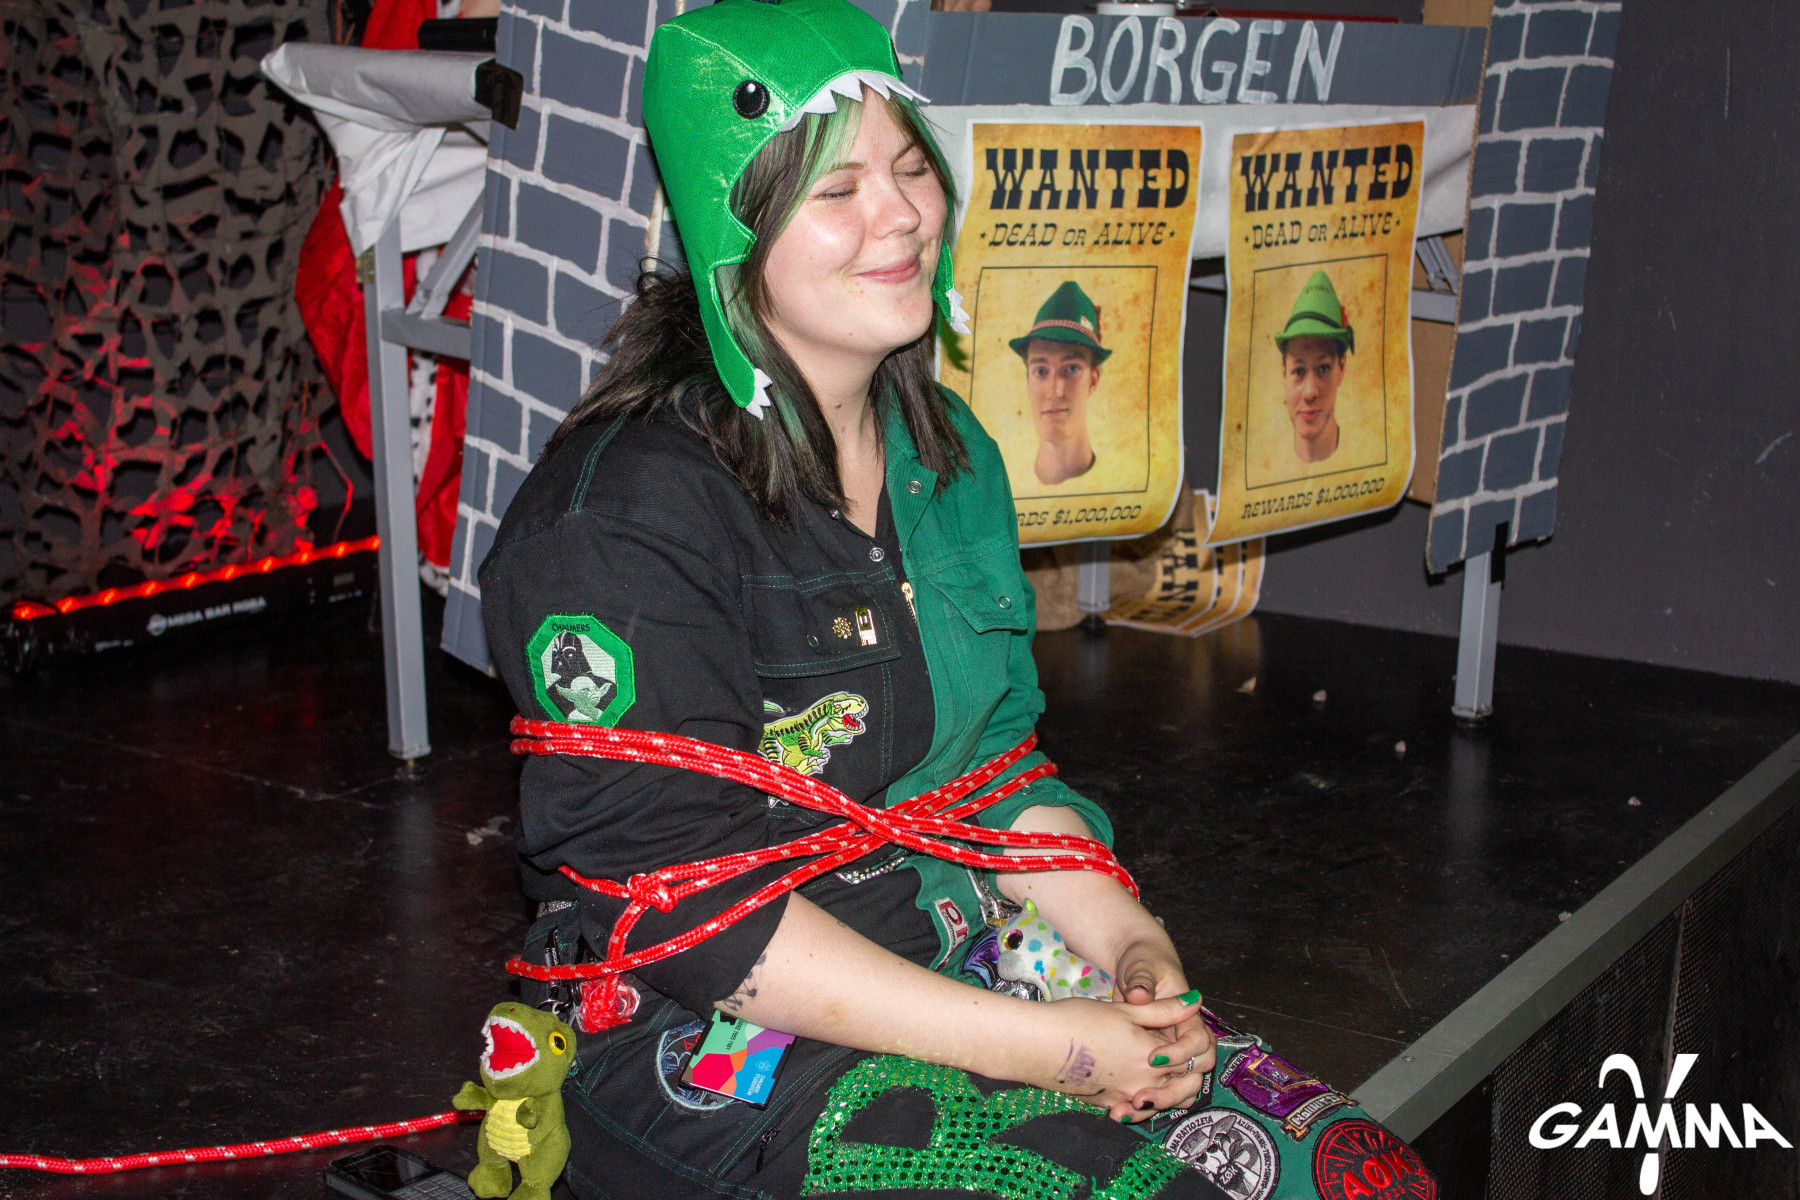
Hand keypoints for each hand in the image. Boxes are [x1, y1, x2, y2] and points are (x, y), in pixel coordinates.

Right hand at [1018, 993, 1206, 1120]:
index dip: (1191, 1050)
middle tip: (1175, 1060)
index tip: (1182, 1037)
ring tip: (1158, 1075)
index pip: (1190, 1061)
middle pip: (1181, 1090)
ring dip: (1164, 1093)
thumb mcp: (1126, 1009)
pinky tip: (1130, 1086)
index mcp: (1151, 1057)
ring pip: (1158, 1104)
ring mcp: (1123, 1098)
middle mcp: (1142, 1084)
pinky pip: (1132, 1111)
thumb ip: (1164, 1009)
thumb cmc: (1079, 1020)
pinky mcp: (1105, 1105)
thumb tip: (1195, 1001)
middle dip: (1185, 1077)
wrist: (1037, 1043)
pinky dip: (1138, 1102)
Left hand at [1110, 939, 1215, 1117]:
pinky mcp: (1150, 1064)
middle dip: (1171, 1091)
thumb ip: (1142, 982)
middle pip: (1194, 1075)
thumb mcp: (1142, 967)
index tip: (1154, 1058)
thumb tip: (1139, 994)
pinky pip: (1154, 1089)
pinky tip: (1115, 1111)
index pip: (1199, 1044)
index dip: (1180, 1054)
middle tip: (1141, 1097)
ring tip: (1126, 1110)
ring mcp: (1168, 1054)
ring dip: (1157, 1104)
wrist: (1135, 966)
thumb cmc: (1143, 962)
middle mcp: (1182, 1040)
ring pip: (1176, 1089)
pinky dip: (1139, 1102)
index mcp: (1188, 1018)